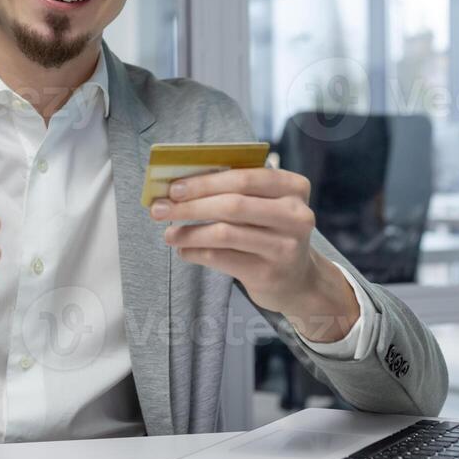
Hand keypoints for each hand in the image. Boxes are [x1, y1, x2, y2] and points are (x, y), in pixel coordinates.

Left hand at [150, 168, 358, 343]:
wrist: (298, 279)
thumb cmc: (272, 231)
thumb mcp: (267, 204)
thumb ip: (236, 189)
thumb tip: (180, 184)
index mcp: (293, 187)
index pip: (244, 178)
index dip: (205, 181)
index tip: (173, 187)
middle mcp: (295, 216)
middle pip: (232, 205)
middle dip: (190, 206)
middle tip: (159, 208)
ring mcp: (284, 247)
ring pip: (224, 234)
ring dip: (189, 232)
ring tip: (168, 233)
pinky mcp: (268, 274)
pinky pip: (222, 259)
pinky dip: (196, 253)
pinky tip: (184, 250)